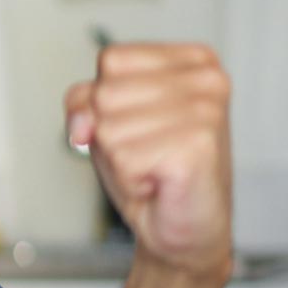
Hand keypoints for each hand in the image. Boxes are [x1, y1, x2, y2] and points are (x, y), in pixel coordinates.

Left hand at [64, 43, 233, 280]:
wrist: (185, 229)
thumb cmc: (152, 170)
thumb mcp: (107, 121)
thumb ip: (84, 102)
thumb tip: (82, 123)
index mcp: (191, 61)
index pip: (112, 59)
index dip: (102, 100)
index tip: (134, 125)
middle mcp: (205, 79)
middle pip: (106, 92)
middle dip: (110, 134)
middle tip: (146, 153)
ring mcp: (205, 111)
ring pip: (110, 128)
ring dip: (121, 159)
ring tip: (154, 167)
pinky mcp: (197, 146)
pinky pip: (124, 158)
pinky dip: (131, 179)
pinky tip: (160, 182)